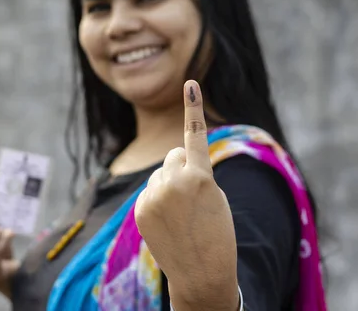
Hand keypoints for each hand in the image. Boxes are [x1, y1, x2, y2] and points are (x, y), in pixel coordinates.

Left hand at [134, 80, 238, 310]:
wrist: (202, 274)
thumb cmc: (217, 234)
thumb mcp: (215, 198)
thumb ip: (196, 175)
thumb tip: (169, 165)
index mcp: (201, 177)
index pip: (196, 136)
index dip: (193, 108)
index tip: (190, 83)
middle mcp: (174, 182)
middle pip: (173, 155)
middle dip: (181, 168)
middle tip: (192, 196)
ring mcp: (154, 196)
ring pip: (160, 174)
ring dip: (169, 186)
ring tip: (180, 214)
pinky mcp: (140, 209)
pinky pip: (149, 191)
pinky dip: (157, 201)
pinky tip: (167, 222)